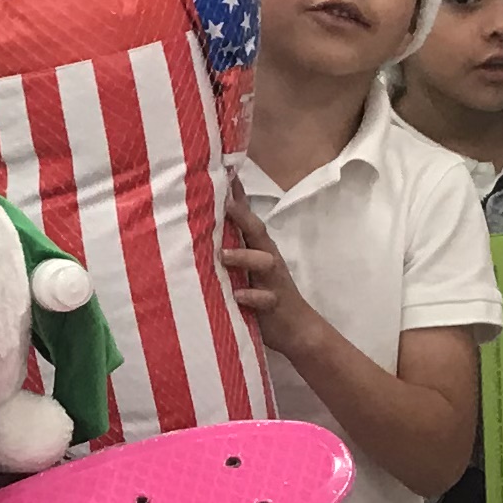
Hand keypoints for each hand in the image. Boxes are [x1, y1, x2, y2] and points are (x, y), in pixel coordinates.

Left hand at [218, 189, 325, 362]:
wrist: (295, 329)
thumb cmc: (264, 293)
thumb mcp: (247, 267)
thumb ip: (233, 245)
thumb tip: (207, 225)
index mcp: (259, 248)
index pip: (247, 217)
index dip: (237, 196)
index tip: (223, 173)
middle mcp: (267, 258)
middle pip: (257, 232)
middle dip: (242, 217)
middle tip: (224, 203)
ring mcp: (272, 281)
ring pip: (263, 262)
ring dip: (244, 257)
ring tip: (224, 255)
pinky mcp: (274, 304)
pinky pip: (264, 299)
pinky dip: (252, 296)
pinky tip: (238, 296)